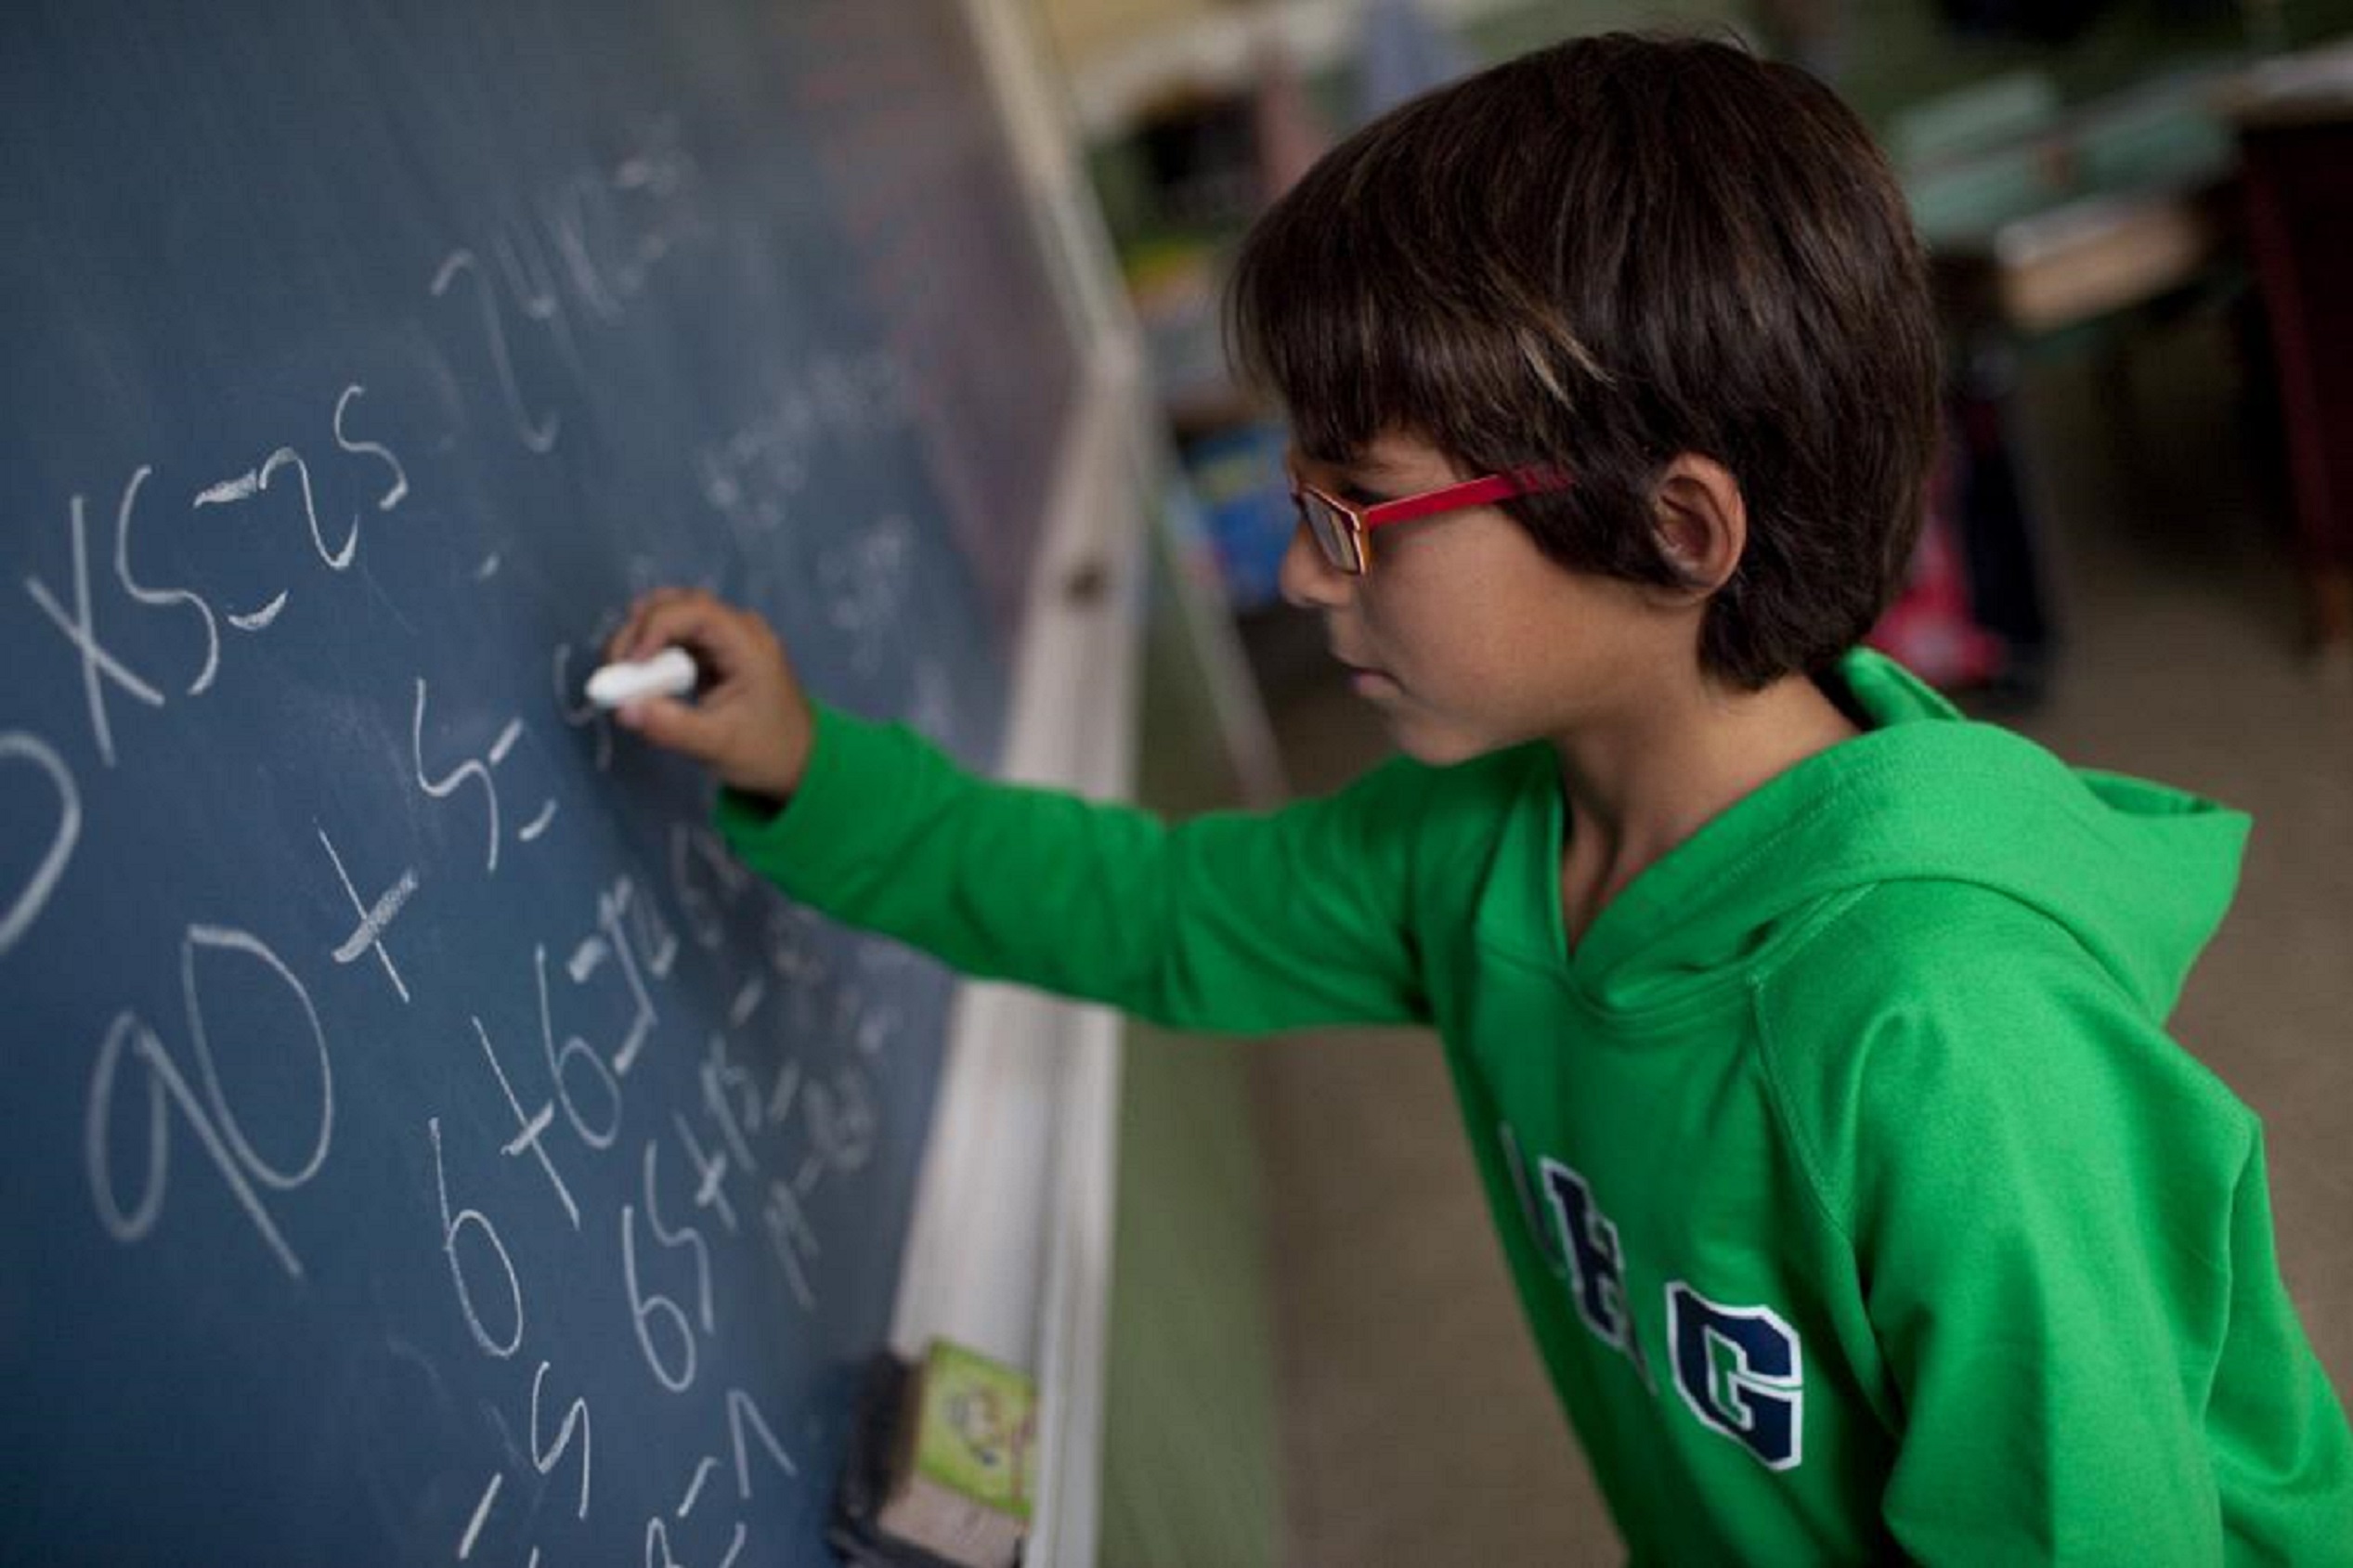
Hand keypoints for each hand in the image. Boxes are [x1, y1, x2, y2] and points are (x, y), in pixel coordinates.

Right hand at [605, 588, 814, 800]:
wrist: (797, 763)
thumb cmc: (766, 752)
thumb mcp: (718, 745)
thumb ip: (671, 727)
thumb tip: (623, 709)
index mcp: (749, 644)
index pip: (696, 611)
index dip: (656, 628)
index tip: (631, 664)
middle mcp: (738, 630)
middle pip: (679, 604)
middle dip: (641, 629)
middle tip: (615, 669)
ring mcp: (726, 639)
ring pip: (674, 616)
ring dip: (642, 637)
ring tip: (622, 672)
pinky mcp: (714, 653)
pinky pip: (676, 638)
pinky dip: (652, 651)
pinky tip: (638, 676)